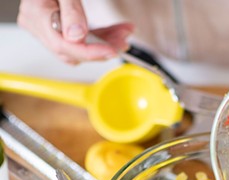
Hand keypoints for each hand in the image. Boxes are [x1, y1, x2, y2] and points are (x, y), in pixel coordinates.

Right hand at [17, 0, 133, 63]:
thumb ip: (71, 10)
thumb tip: (77, 37)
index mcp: (36, 15)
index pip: (64, 45)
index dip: (90, 52)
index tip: (112, 51)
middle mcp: (39, 26)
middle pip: (73, 50)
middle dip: (102, 49)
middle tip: (122, 42)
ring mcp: (48, 27)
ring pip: (80, 46)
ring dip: (105, 42)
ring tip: (123, 34)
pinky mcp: (59, 26)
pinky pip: (81, 38)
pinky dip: (100, 36)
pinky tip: (115, 31)